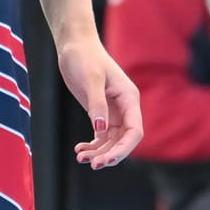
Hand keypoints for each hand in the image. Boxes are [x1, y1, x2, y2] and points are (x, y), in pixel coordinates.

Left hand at [58, 35, 142, 169]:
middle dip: (109, 154)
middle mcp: (125, 107)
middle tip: (91, 164)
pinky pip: (101, 136)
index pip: (134, 131)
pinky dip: (93, 145)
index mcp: (129, 99)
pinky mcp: (100, 112)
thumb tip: (101, 130)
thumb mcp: (90, 80)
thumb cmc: (85, 58)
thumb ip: (97, 105)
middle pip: (124, 140)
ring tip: (80, 157)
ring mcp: (113, 111)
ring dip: (99, 152)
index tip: (107, 159)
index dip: (124, 149)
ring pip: (112, 141)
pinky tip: (79, 149)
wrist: (75, 45)